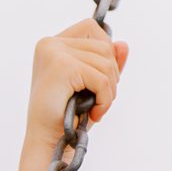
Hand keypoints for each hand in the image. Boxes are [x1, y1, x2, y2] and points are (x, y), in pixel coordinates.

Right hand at [27, 19, 128, 148]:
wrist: (49, 142)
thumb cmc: (68, 115)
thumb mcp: (92, 83)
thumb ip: (107, 62)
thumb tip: (123, 44)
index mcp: (52, 44)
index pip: (91, 28)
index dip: (105, 50)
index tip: (99, 78)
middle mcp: (50, 44)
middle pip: (104, 45)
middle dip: (110, 74)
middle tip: (99, 98)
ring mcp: (54, 53)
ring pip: (106, 61)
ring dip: (109, 89)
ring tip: (96, 107)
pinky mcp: (62, 67)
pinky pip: (102, 78)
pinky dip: (106, 98)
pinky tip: (95, 113)